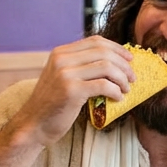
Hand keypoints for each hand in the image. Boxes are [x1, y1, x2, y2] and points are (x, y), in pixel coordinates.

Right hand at [7, 37, 134, 148]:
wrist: (33, 125)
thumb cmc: (52, 104)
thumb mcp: (61, 77)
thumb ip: (79, 66)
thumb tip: (112, 62)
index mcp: (60, 53)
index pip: (95, 41)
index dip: (117, 48)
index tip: (129, 60)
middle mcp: (62, 59)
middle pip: (104, 52)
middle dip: (124, 65)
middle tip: (133, 78)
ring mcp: (66, 74)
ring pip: (107, 67)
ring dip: (122, 79)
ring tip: (126, 89)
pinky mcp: (72, 91)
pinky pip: (104, 85)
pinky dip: (116, 91)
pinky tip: (118, 98)